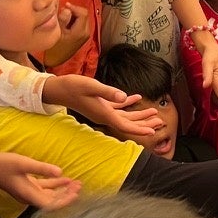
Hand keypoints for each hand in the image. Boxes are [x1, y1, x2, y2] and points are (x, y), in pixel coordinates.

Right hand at [0, 153, 81, 210]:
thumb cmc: (2, 165)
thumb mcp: (23, 164)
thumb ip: (42, 168)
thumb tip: (61, 172)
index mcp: (29, 195)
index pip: (51, 204)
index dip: (65, 201)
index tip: (76, 194)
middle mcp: (30, 196)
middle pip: (53, 201)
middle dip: (67, 195)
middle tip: (80, 185)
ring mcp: (28, 191)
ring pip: (50, 194)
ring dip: (63, 189)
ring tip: (77, 183)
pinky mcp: (27, 185)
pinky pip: (44, 188)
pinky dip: (55, 184)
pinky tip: (65, 178)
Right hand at [43, 3, 89, 66]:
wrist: (56, 60)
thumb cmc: (54, 47)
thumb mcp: (56, 32)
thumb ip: (62, 19)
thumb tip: (67, 9)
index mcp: (81, 31)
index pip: (83, 13)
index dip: (74, 7)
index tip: (64, 6)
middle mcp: (86, 32)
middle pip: (84, 14)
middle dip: (74, 11)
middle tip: (62, 12)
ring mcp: (85, 35)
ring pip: (83, 18)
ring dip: (74, 15)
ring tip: (63, 17)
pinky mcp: (83, 36)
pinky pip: (81, 23)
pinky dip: (74, 20)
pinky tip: (66, 23)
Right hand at [43, 74, 160, 134]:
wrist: (57, 89)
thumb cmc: (72, 87)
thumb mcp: (91, 86)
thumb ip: (108, 92)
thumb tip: (125, 97)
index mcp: (104, 114)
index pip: (125, 125)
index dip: (140, 129)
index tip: (153, 131)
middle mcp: (105, 115)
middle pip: (128, 123)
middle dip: (144, 123)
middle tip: (160, 122)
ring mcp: (102, 111)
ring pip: (125, 115)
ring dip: (139, 114)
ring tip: (154, 112)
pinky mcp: (100, 104)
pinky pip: (117, 106)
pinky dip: (128, 103)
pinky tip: (136, 97)